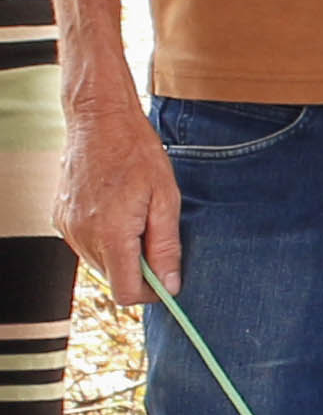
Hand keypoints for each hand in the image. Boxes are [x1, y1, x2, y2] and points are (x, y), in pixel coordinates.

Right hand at [55, 93, 175, 306]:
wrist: (99, 121)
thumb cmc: (138, 154)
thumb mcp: (166, 198)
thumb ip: (166, 246)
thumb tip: (169, 286)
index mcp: (111, 234)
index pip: (125, 292)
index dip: (150, 293)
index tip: (167, 279)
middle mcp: (83, 237)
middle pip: (113, 279)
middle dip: (138, 270)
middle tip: (156, 237)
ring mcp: (67, 229)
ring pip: (99, 263)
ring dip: (122, 254)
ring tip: (138, 218)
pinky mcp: (60, 219)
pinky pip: (86, 245)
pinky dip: (105, 240)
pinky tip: (118, 211)